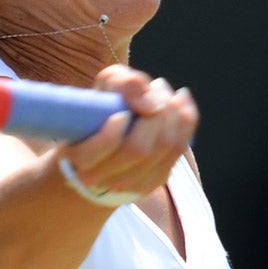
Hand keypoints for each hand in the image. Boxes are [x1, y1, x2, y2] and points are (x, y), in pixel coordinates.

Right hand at [60, 64, 197, 196]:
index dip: (113, 132)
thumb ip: (125, 85)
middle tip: (153, 88)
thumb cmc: (105, 105)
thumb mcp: (107, 84)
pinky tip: (178, 102)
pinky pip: (180, 148)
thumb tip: (152, 105)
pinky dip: (185, 120)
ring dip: (172, 113)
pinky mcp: (156, 179)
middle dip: (154, 114)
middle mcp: (105, 178)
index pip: (103, 151)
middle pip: (139, 150)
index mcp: (82, 157)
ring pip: (165, 148)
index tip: (122, 113)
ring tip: (163, 92)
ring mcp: (133, 184)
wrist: (111, 132)